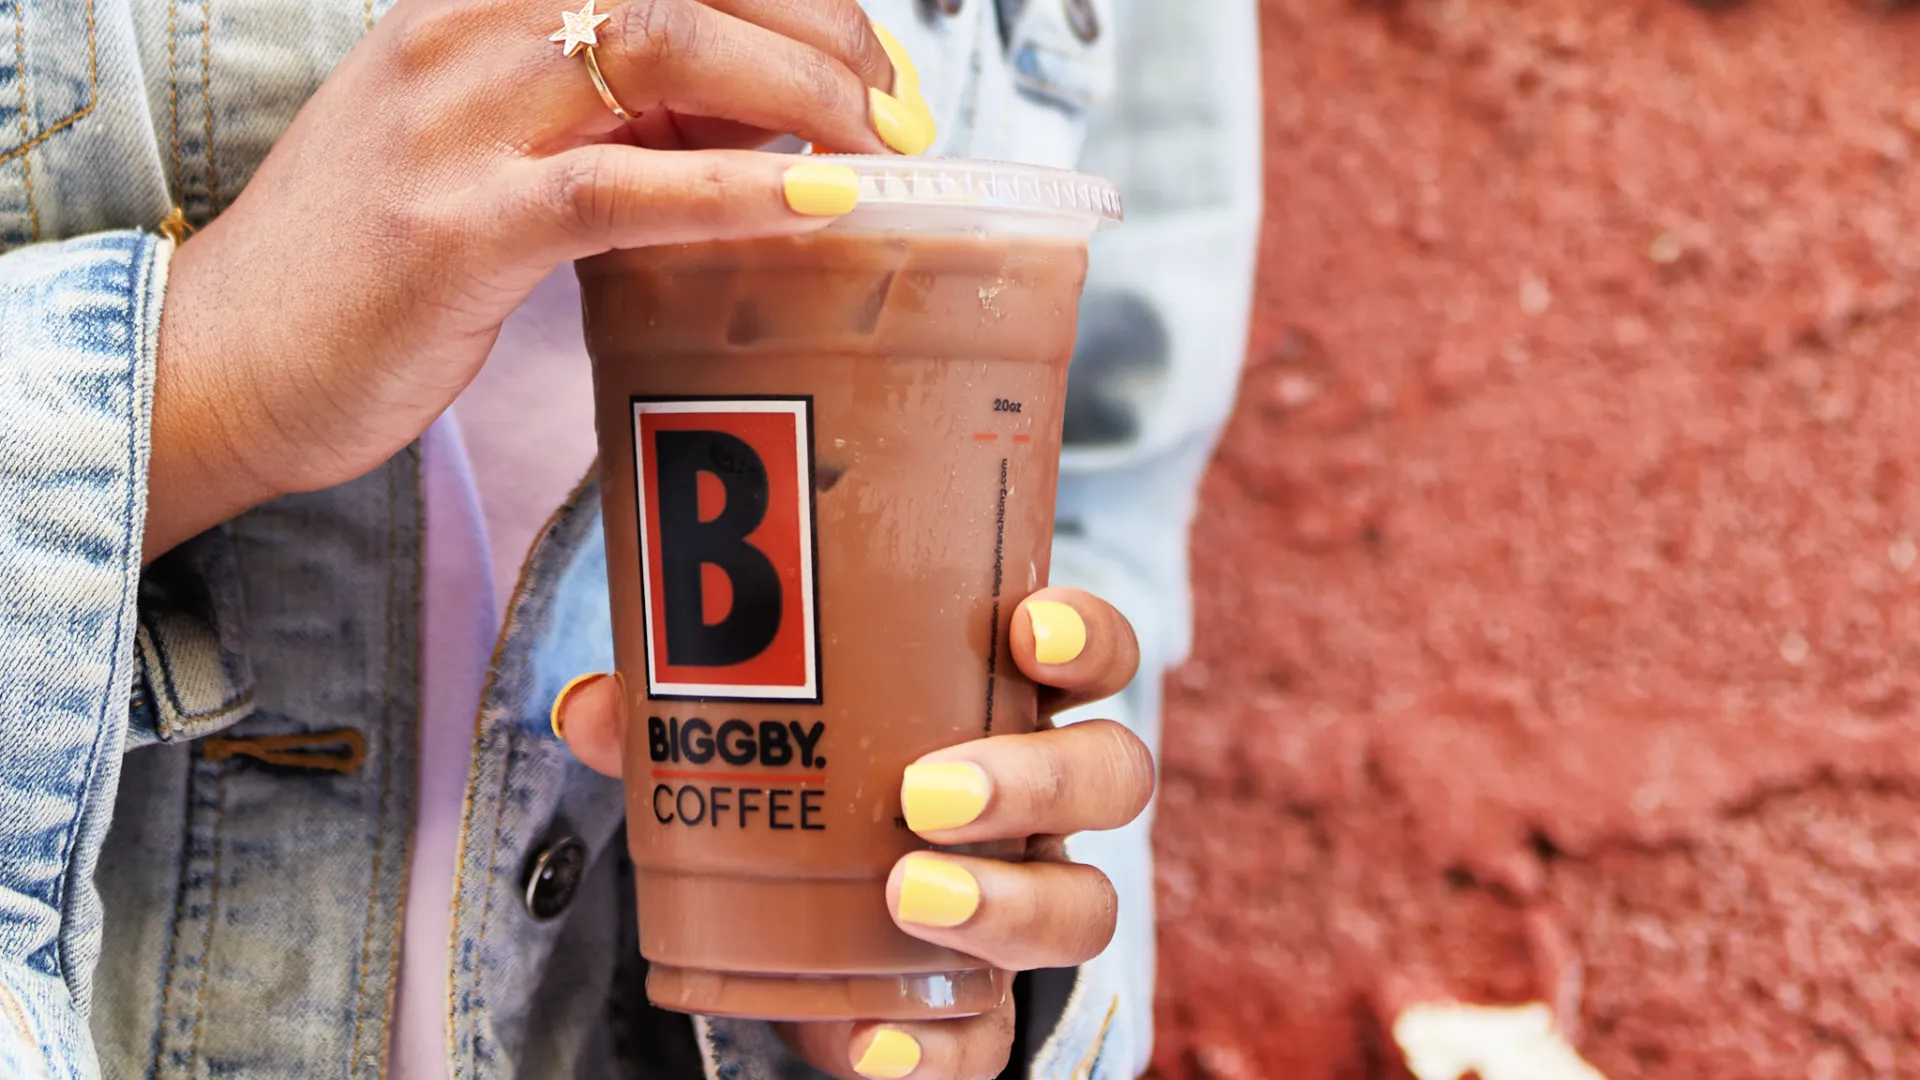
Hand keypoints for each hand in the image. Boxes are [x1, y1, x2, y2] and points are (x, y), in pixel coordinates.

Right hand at [146, 0, 935, 558]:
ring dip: (805, 89)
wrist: (231, 353)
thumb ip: (627, 111)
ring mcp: (454, 119)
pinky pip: (622, 186)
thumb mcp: (506, 144)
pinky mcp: (458, 229)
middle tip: (902, 111)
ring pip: (669, 43)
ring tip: (881, 149)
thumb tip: (776, 109)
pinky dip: (739, 189)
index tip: (879, 59)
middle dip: (824, 30)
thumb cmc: (381, 258)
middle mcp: (466, 26)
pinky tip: (819, 202)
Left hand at [553, 587, 1152, 1078]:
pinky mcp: (979, 1011)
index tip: (1025, 628)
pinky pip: (996, 1040)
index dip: (1084, 638)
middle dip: (1041, 779)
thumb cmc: (799, 787)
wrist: (792, 932)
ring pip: (1087, 906)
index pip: (1092, 656)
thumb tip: (590, 709)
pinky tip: (871, 1041)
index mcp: (1004, 707)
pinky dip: (940, 1048)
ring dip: (1010, 905)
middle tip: (928, 792)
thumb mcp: (737, 733)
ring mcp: (1025, 906)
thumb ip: (672, 715)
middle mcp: (1041, 805)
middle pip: (1113, 776)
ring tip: (909, 898)